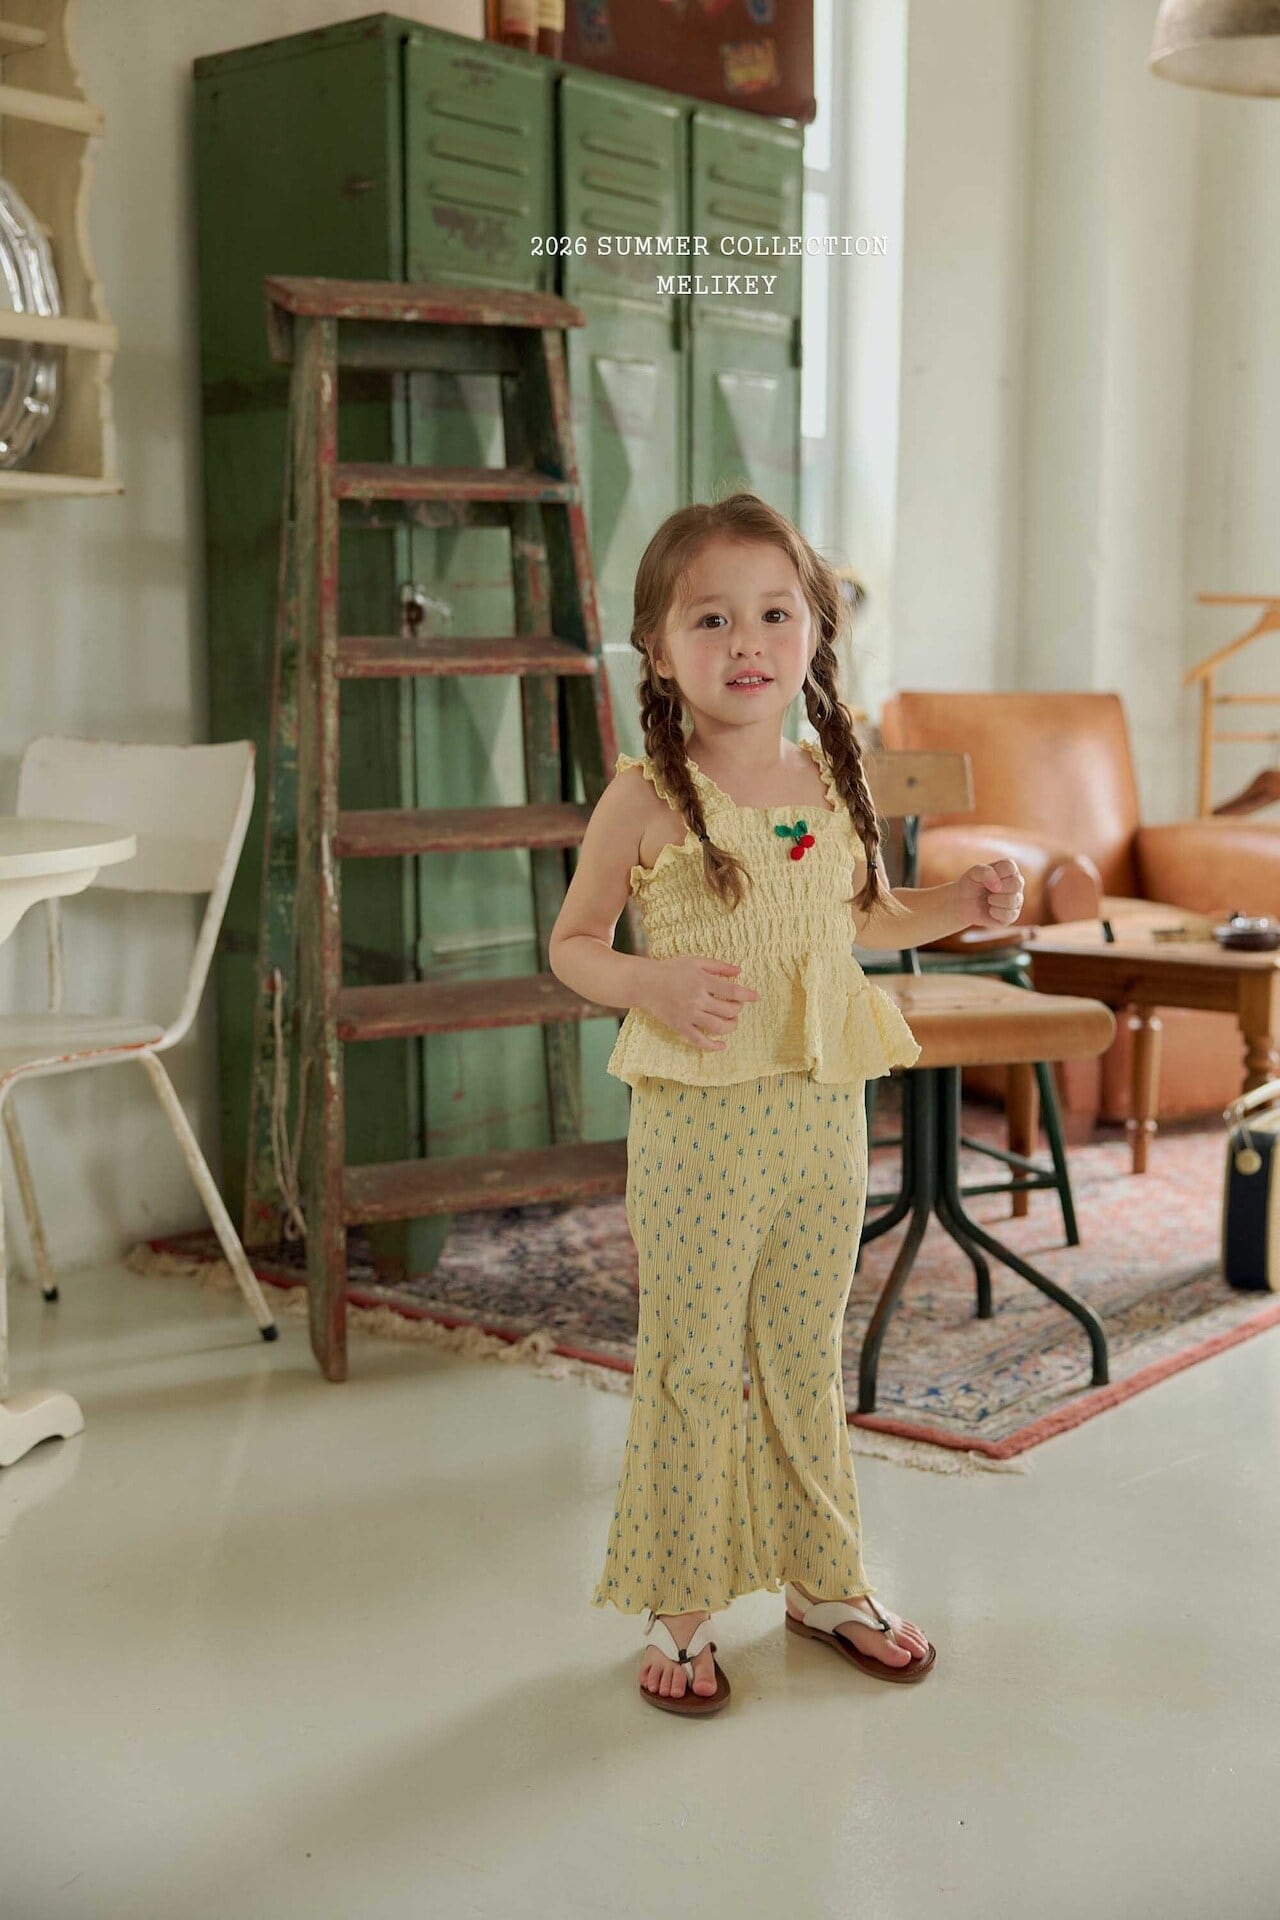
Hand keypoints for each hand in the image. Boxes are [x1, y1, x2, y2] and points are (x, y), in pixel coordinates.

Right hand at [640, 955, 759, 1049]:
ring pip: (717, 1027)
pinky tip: (722, 1045)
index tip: (756, 997)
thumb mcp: (695, 962)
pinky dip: (713, 1046)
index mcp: (702, 981)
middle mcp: (697, 999)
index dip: (747, 995)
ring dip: (731, 1026)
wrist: (645, 983)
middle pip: (728, 1011)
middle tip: (736, 1006)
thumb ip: (718, 966)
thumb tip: (739, 970)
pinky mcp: (680, 1026)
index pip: (732, 991)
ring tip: (732, 1022)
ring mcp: (688, 1015)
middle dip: (737, 1010)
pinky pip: (699, 1041)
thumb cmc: (671, 970)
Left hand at [958, 858, 1023, 928]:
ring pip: (1013, 900)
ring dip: (994, 901)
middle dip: (998, 888)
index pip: (1009, 867)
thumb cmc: (971, 885)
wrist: (964, 904)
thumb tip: (998, 885)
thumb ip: (985, 872)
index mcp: (1009, 868)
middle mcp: (1017, 882)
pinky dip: (995, 912)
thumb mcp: (973, 874)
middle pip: (1017, 883)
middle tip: (989, 890)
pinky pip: (1009, 915)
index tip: (986, 878)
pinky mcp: (1013, 915)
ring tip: (989, 899)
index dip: (995, 874)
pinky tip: (991, 910)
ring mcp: (1017, 899)